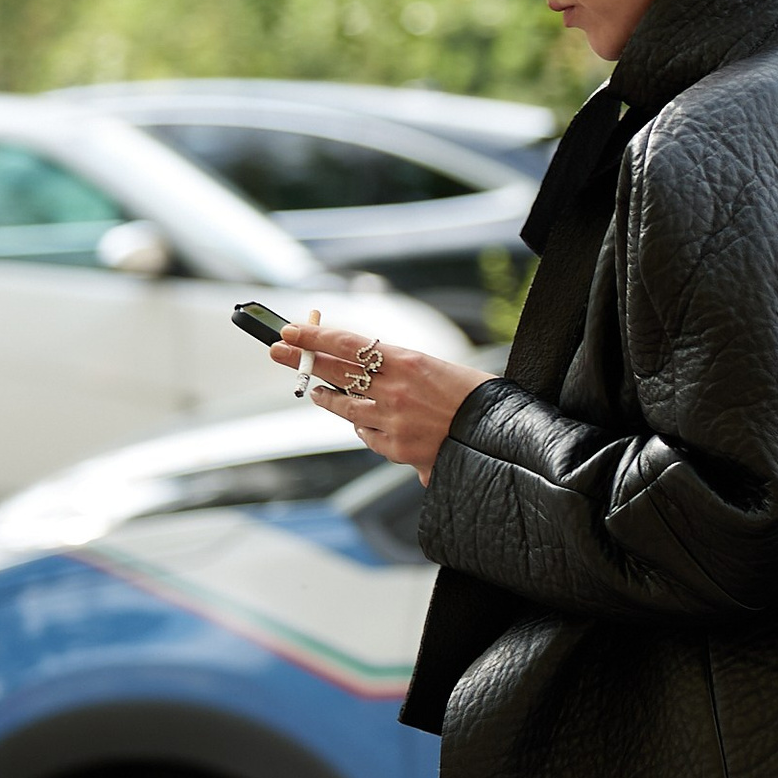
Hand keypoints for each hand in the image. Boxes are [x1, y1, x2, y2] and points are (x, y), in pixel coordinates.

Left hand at [272, 319, 489, 482]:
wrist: (500, 434)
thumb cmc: (474, 395)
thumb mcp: (436, 367)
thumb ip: (399, 366)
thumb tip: (365, 360)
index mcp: (406, 360)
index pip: (348, 342)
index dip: (314, 335)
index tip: (290, 329)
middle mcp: (394, 389)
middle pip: (334, 370)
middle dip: (301, 359)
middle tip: (277, 350)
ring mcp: (393, 421)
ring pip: (344, 408)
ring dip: (326, 398)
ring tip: (315, 392)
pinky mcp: (398, 448)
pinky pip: (366, 436)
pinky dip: (361, 429)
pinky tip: (360, 424)